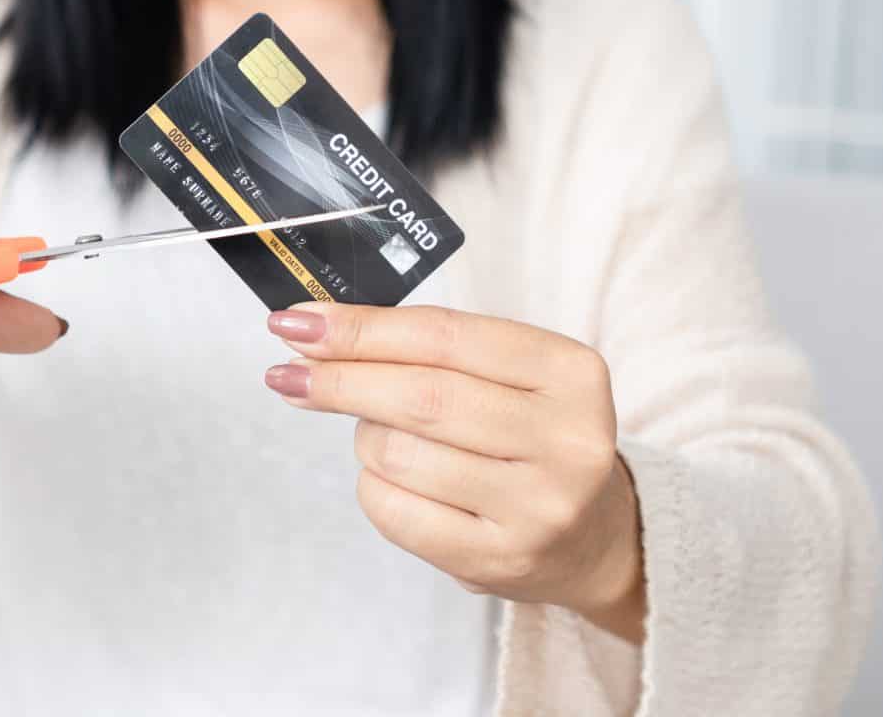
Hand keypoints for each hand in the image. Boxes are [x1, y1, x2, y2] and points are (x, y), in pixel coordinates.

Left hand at [264, 303, 644, 641]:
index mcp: (570, 372)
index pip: (444, 336)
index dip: (363, 328)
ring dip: (365, 438)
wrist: (593, 538)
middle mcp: (566, 439)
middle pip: (419, 395)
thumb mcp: (512, 377)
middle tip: (289, 371)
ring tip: (381, 437)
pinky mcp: (499, 560)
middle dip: (339, 379)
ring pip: (398, 453)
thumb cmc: (533, 439)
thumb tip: (318, 334)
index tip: (301, 323)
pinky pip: (396, 512)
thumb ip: (431, 350)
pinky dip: (372, 487)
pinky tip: (387, 480)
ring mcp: (537, 507)